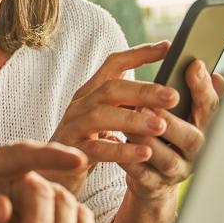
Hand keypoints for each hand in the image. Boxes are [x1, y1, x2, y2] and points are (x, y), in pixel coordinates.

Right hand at [48, 42, 177, 193]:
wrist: (50, 175)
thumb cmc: (85, 145)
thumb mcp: (104, 120)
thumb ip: (124, 104)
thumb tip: (163, 92)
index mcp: (90, 93)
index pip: (113, 64)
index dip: (139, 54)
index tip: (168, 47)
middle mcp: (79, 106)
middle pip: (110, 88)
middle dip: (143, 90)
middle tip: (173, 95)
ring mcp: (73, 128)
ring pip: (101, 116)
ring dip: (133, 119)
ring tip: (161, 126)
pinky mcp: (71, 154)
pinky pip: (97, 150)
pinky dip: (122, 151)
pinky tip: (144, 153)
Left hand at [121, 59, 223, 199]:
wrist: (153, 178)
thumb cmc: (168, 137)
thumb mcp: (184, 117)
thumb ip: (197, 96)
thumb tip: (215, 75)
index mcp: (204, 130)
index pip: (211, 108)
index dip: (204, 89)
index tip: (194, 66)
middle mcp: (195, 152)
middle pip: (192, 138)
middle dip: (172, 121)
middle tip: (149, 104)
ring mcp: (176, 171)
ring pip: (167, 159)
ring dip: (148, 141)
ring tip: (129, 125)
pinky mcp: (155, 185)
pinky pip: (144, 175)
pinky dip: (131, 161)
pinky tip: (118, 146)